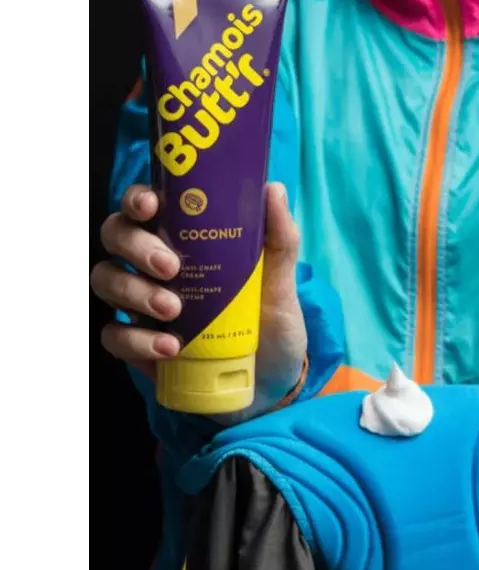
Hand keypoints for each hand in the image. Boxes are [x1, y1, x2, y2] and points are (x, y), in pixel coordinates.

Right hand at [91, 183, 307, 417]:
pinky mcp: (138, 345)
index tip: (152, 205)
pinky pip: (114, 336)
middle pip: (116, 236)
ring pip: (106, 280)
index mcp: (184, 240)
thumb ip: (279, 239)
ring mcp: (142, 305)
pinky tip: (170, 347)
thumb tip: (273, 189)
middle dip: (136, 246)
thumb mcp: (281, 281)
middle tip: (170, 266)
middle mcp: (154, 266)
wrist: (272, 380)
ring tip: (173, 309)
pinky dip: (136, 340)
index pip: (145, 206)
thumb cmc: (271, 322)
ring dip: (134, 291)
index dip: (137, 199)